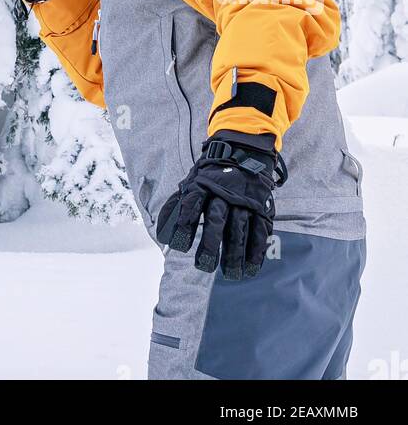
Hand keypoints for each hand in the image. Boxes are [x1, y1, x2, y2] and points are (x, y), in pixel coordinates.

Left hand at [155, 130, 287, 279]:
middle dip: (210, 244)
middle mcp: (224, 192)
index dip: (184, 224)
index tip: (179, 245)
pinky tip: (251, 267)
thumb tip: (163, 235)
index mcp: (203, 184)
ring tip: (231, 274)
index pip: (191, 204)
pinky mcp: (261, 208)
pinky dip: (256, 251)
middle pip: (216, 219)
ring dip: (235, 253)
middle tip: (204, 266)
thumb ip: (177, 206)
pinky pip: (260, 231)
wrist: (243, 150)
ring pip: (239, 229)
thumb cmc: (211, 174)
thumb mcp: (192, 181)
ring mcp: (244, 200)